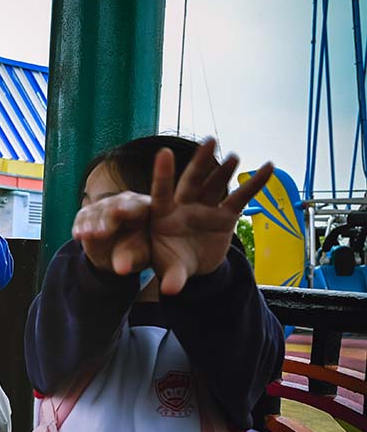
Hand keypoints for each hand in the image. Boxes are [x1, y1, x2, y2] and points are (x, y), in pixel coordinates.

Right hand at [72, 191, 152, 274]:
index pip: (138, 204)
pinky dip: (80, 225)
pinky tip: (78, 235)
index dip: (129, 208)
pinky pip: (83, 216)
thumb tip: (120, 269)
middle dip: (107, 216)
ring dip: (91, 223)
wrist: (121, 254)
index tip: (120, 211)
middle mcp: (126, 202)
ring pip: (98, 210)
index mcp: (146, 208)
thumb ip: (131, 258)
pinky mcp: (90, 212)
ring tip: (86, 235)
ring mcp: (107, 205)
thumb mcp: (140, 256)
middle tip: (100, 230)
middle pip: (116, 204)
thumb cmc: (139, 252)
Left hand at [149, 138, 272, 294]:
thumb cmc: (173, 262)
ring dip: (224, 169)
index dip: (163, 174)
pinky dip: (254, 183)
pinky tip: (269, 167)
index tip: (163, 152)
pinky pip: (241, 198)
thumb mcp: (171, 269)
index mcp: (163, 215)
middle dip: (200, 161)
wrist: (192, 266)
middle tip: (209, 140)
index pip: (161, 192)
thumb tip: (170, 290)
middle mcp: (183, 206)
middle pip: (191, 180)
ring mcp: (205, 208)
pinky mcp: (224, 215)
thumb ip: (172, 276)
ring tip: (234, 154)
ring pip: (215, 184)